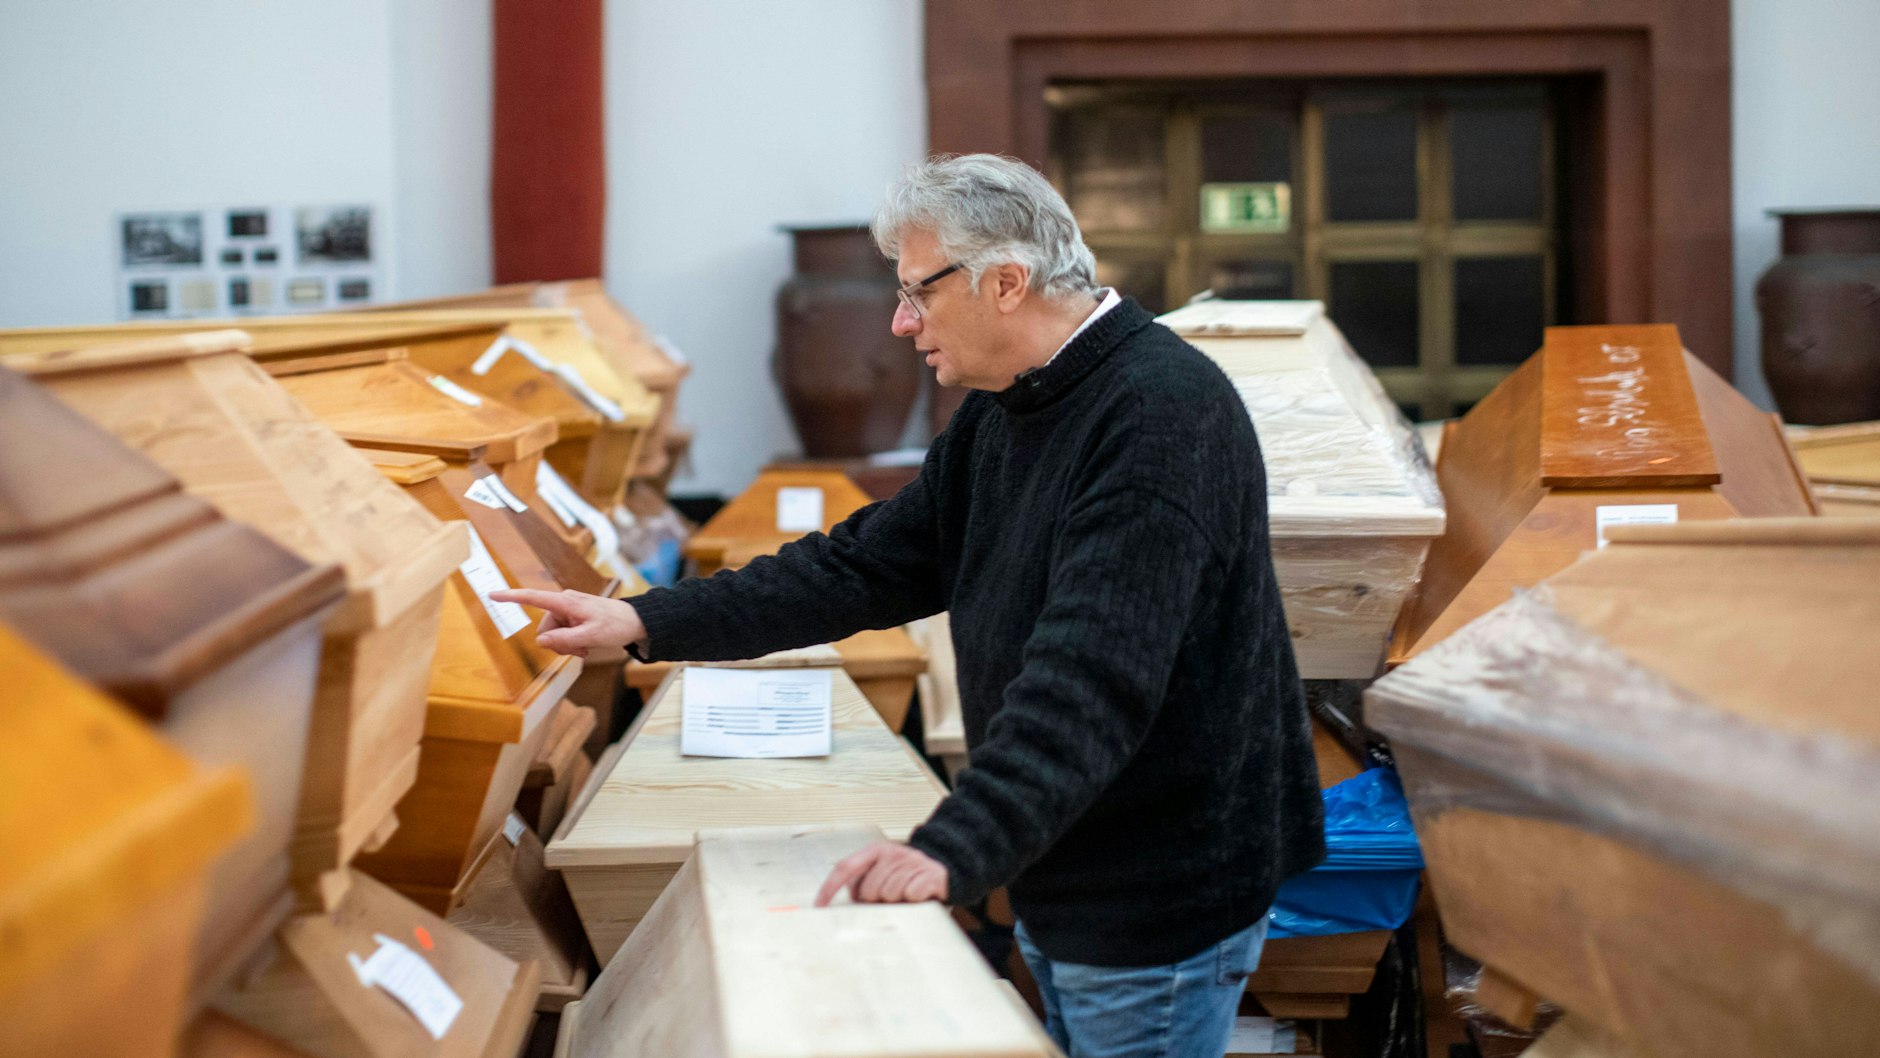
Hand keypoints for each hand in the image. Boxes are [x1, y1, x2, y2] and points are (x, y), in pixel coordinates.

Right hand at [487, 588, 645, 658]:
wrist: (636, 621)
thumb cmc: (616, 625)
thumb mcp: (590, 637)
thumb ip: (564, 640)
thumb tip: (540, 641)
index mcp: (566, 602)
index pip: (533, 598)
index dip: (512, 597)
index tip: (492, 594)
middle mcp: (564, 603)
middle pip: (545, 628)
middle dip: (558, 643)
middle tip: (580, 650)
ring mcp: (569, 610)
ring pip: (553, 634)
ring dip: (566, 645)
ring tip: (586, 648)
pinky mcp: (574, 616)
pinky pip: (563, 633)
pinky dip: (571, 642)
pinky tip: (586, 646)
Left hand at [814, 841, 947, 906]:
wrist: (945, 870)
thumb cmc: (905, 878)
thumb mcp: (881, 875)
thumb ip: (862, 884)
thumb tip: (844, 905)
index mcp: (875, 851)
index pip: (845, 867)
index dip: (829, 888)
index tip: (819, 907)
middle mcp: (893, 852)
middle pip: (869, 890)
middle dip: (876, 900)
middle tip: (888, 897)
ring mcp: (913, 861)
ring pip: (890, 894)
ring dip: (897, 901)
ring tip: (904, 895)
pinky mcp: (930, 874)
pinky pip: (912, 895)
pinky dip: (914, 900)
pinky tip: (919, 895)